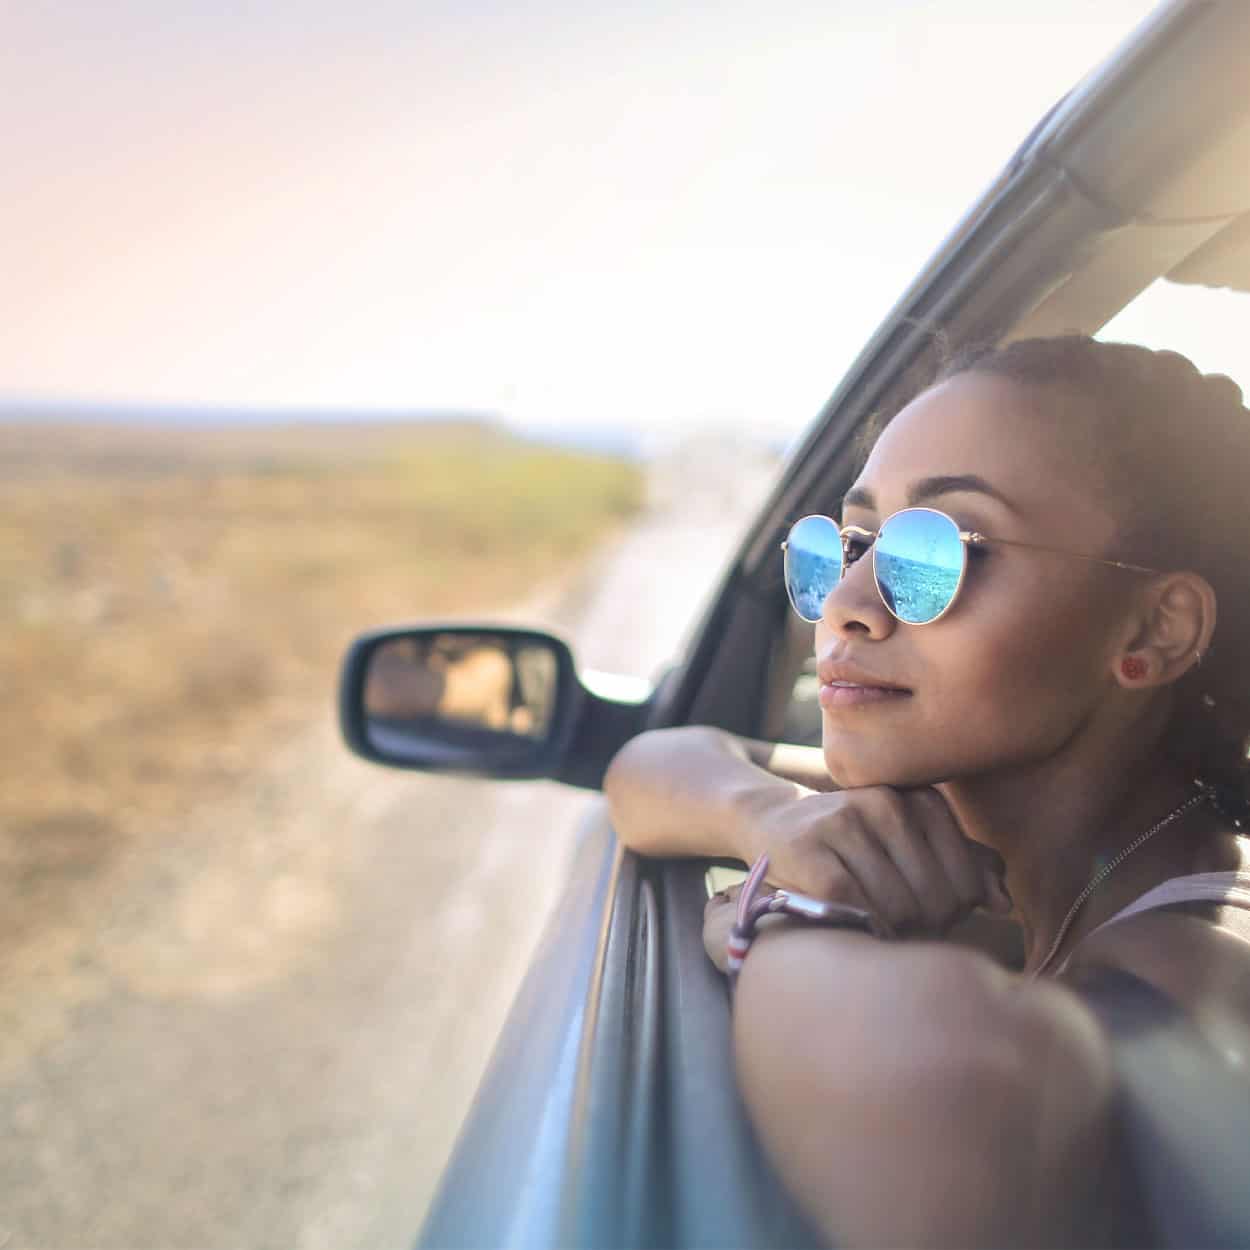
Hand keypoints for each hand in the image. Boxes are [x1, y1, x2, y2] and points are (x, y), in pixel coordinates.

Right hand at [734, 785, 1011, 939]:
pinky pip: (856, 908)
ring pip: (899, 909)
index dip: (952, 914)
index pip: (967, 883)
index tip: (926, 913)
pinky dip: (858, 926)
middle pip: (936, 901)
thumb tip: (1004, 905)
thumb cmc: (853, 843)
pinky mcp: (811, 849)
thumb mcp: (909, 843)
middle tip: (897, 926)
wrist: (772, 821)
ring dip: (889, 932)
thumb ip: (962, 866)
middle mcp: (888, 803)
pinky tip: (849, 922)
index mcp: (922, 800)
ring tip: (873, 924)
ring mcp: (847, 823)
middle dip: (922, 928)